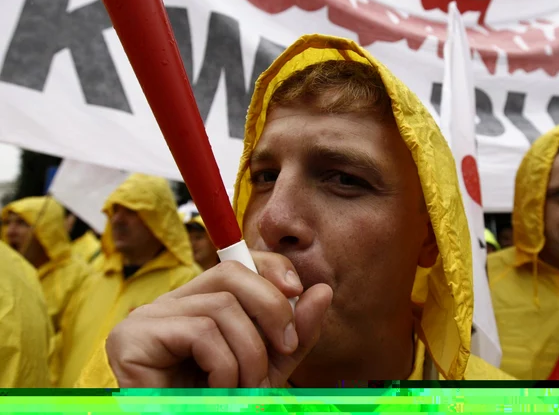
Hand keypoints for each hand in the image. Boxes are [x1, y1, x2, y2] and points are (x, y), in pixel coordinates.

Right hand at [105, 251, 332, 387]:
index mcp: (198, 306)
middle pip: (229, 273)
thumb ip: (295, 334)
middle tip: (287, 347)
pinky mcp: (132, 338)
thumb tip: (322, 291)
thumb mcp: (268, 369)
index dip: (271, 267)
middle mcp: (170, 304)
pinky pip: (201, 332)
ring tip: (247, 391)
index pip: (236, 263)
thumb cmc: (220, 405)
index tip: (297, 291)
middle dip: (270, 307)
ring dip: (250, 354)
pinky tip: (218, 394)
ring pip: (221, 307)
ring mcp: (146, 318)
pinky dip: (225, 368)